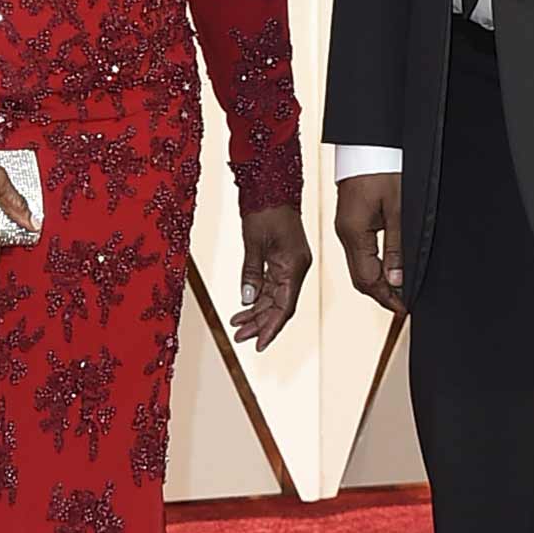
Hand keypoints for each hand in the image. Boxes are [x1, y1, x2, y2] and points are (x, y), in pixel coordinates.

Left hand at [232, 205, 311, 351]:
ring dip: (257, 312)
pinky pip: (271, 285)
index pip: (284, 306)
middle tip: (240, 336)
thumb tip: (247, 299)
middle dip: (260, 323)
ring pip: (274, 298)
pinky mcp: (283, 260)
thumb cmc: (266, 210)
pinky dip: (258, 297)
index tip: (259, 344)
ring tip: (237, 324)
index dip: (271, 327)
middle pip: (280, 305)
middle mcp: (296, 268)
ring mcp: (290, 265)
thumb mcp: (254, 242)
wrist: (272, 187)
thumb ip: (252, 273)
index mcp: (294, 266)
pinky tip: (245, 306)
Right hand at [335, 171, 403, 312]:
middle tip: (402, 302)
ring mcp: (344, 228)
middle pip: (359, 277)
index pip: (367, 278)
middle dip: (381, 293)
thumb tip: (397, 278)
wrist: (368, 143)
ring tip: (398, 288)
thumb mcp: (399, 209)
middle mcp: (344, 233)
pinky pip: (358, 252)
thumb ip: (397, 246)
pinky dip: (372, 265)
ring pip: (358, 266)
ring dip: (377, 280)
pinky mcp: (349, 221)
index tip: (402, 307)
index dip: (386, 297)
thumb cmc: (383, 167)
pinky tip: (387, 267)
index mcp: (353, 232)